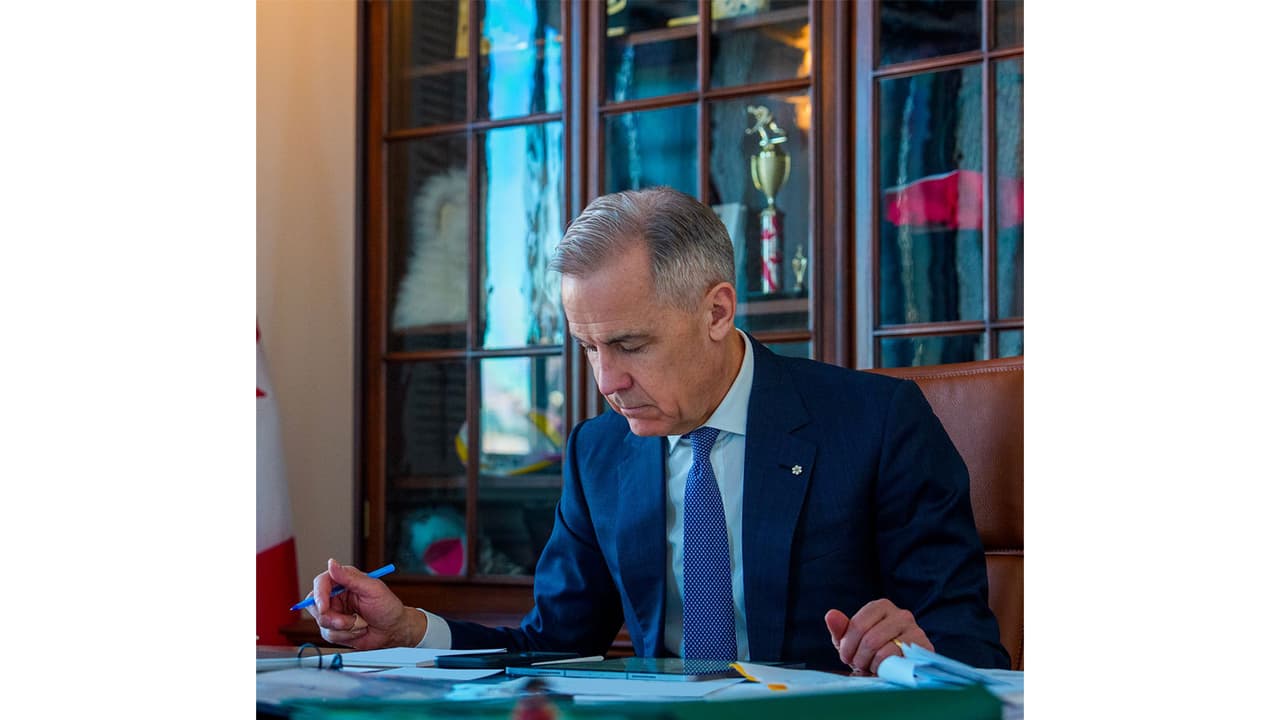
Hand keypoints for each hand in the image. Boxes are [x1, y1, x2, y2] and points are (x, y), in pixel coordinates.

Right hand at [304, 559, 425, 649]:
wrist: (394, 630)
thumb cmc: (388, 607)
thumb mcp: (373, 589)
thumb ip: (350, 577)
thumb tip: (331, 563)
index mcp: (344, 581)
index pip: (321, 583)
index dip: (319, 595)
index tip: (324, 608)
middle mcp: (335, 596)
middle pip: (315, 604)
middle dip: (330, 617)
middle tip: (348, 621)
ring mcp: (334, 613)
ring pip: (322, 622)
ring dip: (344, 628)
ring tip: (361, 624)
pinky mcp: (334, 629)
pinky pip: (329, 635)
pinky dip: (346, 635)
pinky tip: (359, 630)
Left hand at [824, 599, 932, 674]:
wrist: (899, 669)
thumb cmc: (871, 651)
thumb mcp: (852, 641)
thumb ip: (840, 628)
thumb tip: (831, 615)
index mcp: (881, 606)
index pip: (858, 625)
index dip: (848, 645)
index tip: (846, 656)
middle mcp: (901, 614)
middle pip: (870, 640)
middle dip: (860, 658)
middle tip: (859, 664)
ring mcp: (916, 631)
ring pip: (885, 652)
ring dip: (873, 665)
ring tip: (872, 667)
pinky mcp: (925, 649)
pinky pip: (900, 662)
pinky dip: (888, 670)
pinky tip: (886, 670)